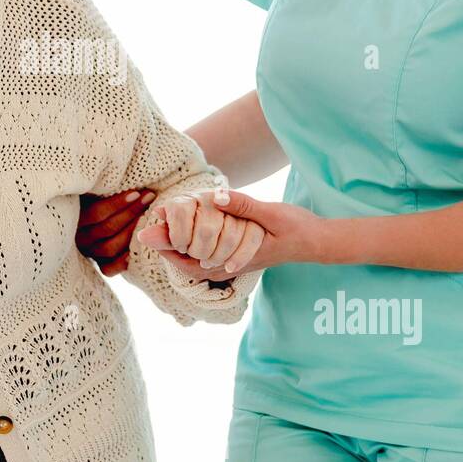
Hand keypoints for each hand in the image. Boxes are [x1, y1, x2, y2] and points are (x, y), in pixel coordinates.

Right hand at [77, 189, 156, 275]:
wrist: (88, 219)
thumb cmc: (94, 196)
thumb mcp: (92, 189)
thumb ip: (102, 186)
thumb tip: (128, 175)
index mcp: (71, 216)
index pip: (96, 213)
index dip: (117, 203)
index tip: (137, 193)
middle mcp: (78, 237)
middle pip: (107, 229)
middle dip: (131, 213)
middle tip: (150, 198)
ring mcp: (88, 252)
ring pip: (110, 248)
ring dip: (132, 232)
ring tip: (149, 217)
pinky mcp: (98, 264)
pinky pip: (108, 269)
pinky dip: (123, 261)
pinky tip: (140, 248)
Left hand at [138, 189, 322, 278]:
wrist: (315, 241)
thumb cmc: (296, 228)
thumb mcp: (271, 213)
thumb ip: (243, 205)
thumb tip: (214, 196)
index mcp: (235, 258)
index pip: (191, 260)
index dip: (168, 245)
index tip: (150, 231)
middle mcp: (230, 265)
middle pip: (187, 262)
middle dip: (166, 245)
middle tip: (147, 227)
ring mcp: (232, 261)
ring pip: (195, 259)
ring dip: (177, 243)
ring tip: (160, 224)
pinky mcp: (235, 254)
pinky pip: (206, 252)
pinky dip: (192, 241)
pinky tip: (185, 226)